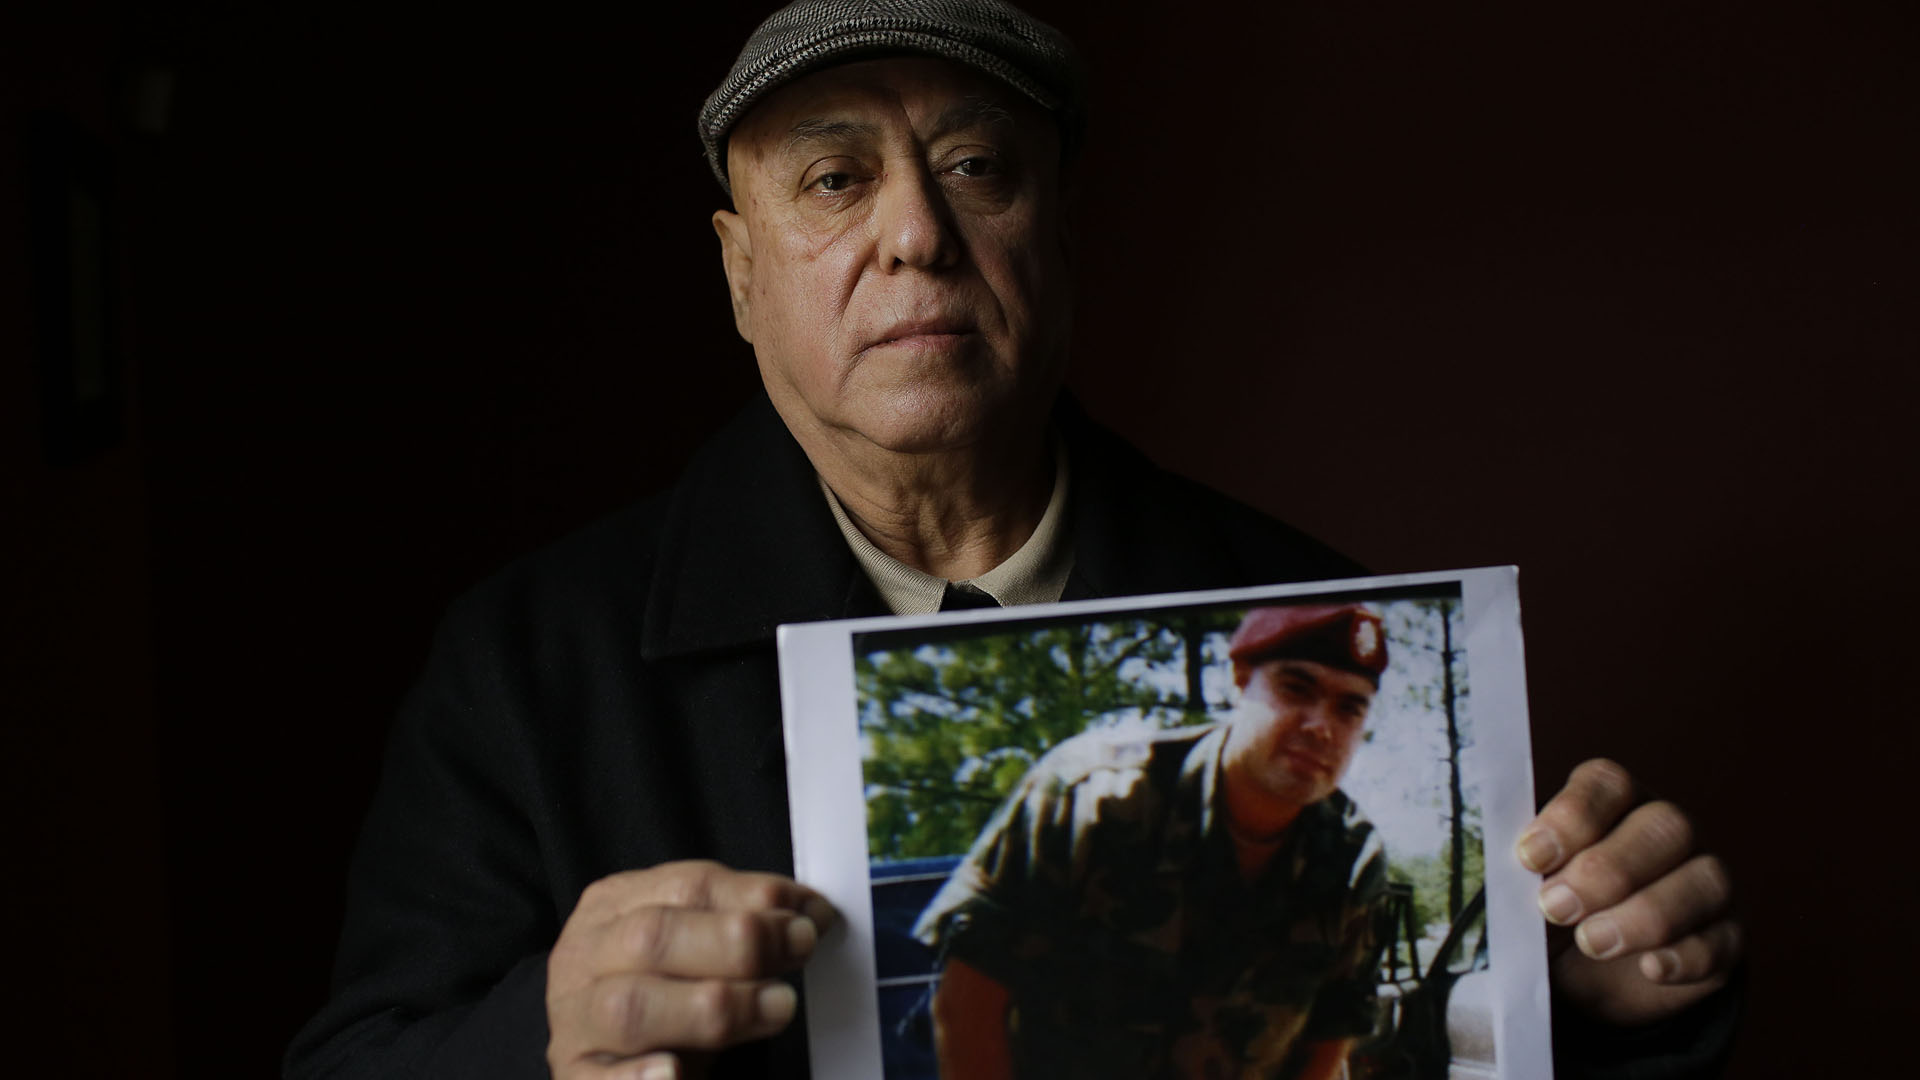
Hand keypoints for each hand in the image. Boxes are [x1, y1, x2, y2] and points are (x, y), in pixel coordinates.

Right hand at [545, 860, 837, 1079]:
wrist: (600, 1049)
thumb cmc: (660, 992)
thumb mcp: (693, 946)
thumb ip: (738, 924)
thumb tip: (810, 914)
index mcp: (613, 907)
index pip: (687, 886)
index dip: (756, 897)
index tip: (811, 916)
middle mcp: (584, 958)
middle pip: (652, 938)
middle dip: (738, 944)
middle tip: (799, 953)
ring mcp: (574, 1024)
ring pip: (630, 1007)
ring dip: (711, 1006)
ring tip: (775, 1008)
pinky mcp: (577, 1079)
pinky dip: (639, 1078)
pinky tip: (674, 1073)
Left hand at [1517, 759, 1740, 1027]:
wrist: (1594, 973)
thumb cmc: (1555, 908)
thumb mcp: (1530, 888)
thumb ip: (1518, 876)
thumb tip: (1490, 880)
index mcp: (1615, 803)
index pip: (1608, 784)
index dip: (1572, 815)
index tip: (1530, 857)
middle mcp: (1668, 831)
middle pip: (1663, 827)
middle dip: (1606, 870)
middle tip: (1554, 907)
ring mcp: (1705, 882)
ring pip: (1703, 881)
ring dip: (1644, 914)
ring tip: (1591, 943)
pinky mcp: (1726, 937)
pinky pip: (1720, 940)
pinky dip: (1685, 955)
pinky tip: (1649, 968)